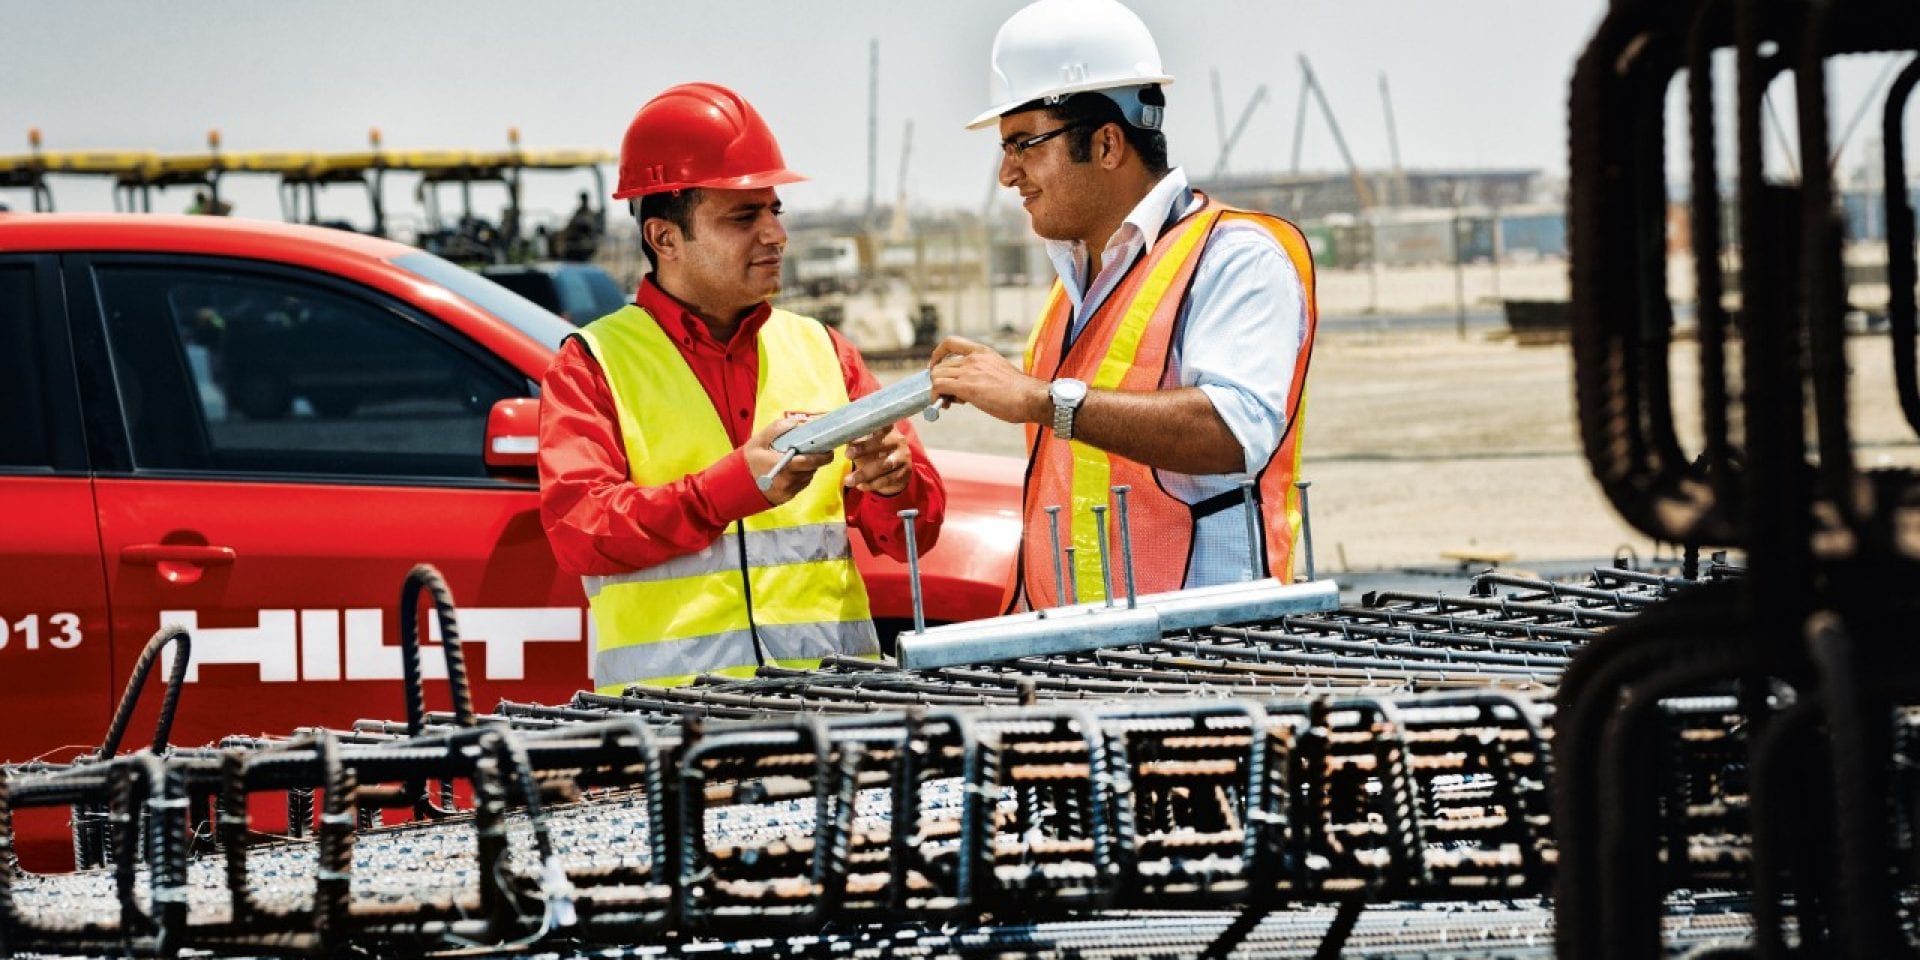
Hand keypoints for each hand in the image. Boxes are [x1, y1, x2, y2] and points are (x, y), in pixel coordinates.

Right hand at [742, 414, 832, 505]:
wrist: (737, 485)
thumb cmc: (747, 462)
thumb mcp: (758, 441)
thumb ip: (777, 429)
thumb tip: (794, 422)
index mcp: (781, 465)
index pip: (809, 462)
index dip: (822, 456)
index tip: (828, 449)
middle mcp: (786, 481)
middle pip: (811, 469)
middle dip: (816, 459)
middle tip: (815, 450)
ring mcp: (788, 490)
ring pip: (808, 476)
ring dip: (808, 468)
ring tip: (800, 458)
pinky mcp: (788, 497)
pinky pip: (802, 484)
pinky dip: (801, 476)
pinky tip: (793, 469)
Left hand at [844, 424, 911, 496]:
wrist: (897, 471)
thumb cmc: (876, 452)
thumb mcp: (866, 443)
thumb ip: (855, 438)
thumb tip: (837, 435)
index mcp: (887, 429)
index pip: (880, 424)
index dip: (868, 427)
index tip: (854, 430)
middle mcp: (898, 440)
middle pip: (882, 444)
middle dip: (863, 449)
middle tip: (847, 455)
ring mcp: (903, 456)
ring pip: (884, 465)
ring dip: (864, 473)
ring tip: (848, 480)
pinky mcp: (905, 472)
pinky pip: (887, 479)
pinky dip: (872, 484)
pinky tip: (860, 486)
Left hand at [928, 336, 1049, 425]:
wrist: (1029, 398)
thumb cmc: (1019, 392)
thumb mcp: (998, 372)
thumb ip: (981, 374)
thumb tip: (965, 389)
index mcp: (982, 352)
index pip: (951, 342)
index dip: (938, 354)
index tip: (935, 366)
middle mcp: (973, 359)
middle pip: (941, 366)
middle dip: (941, 382)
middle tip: (949, 397)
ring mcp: (969, 371)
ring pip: (937, 376)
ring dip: (938, 391)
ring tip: (951, 403)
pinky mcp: (966, 387)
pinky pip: (938, 387)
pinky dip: (935, 397)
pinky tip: (943, 405)